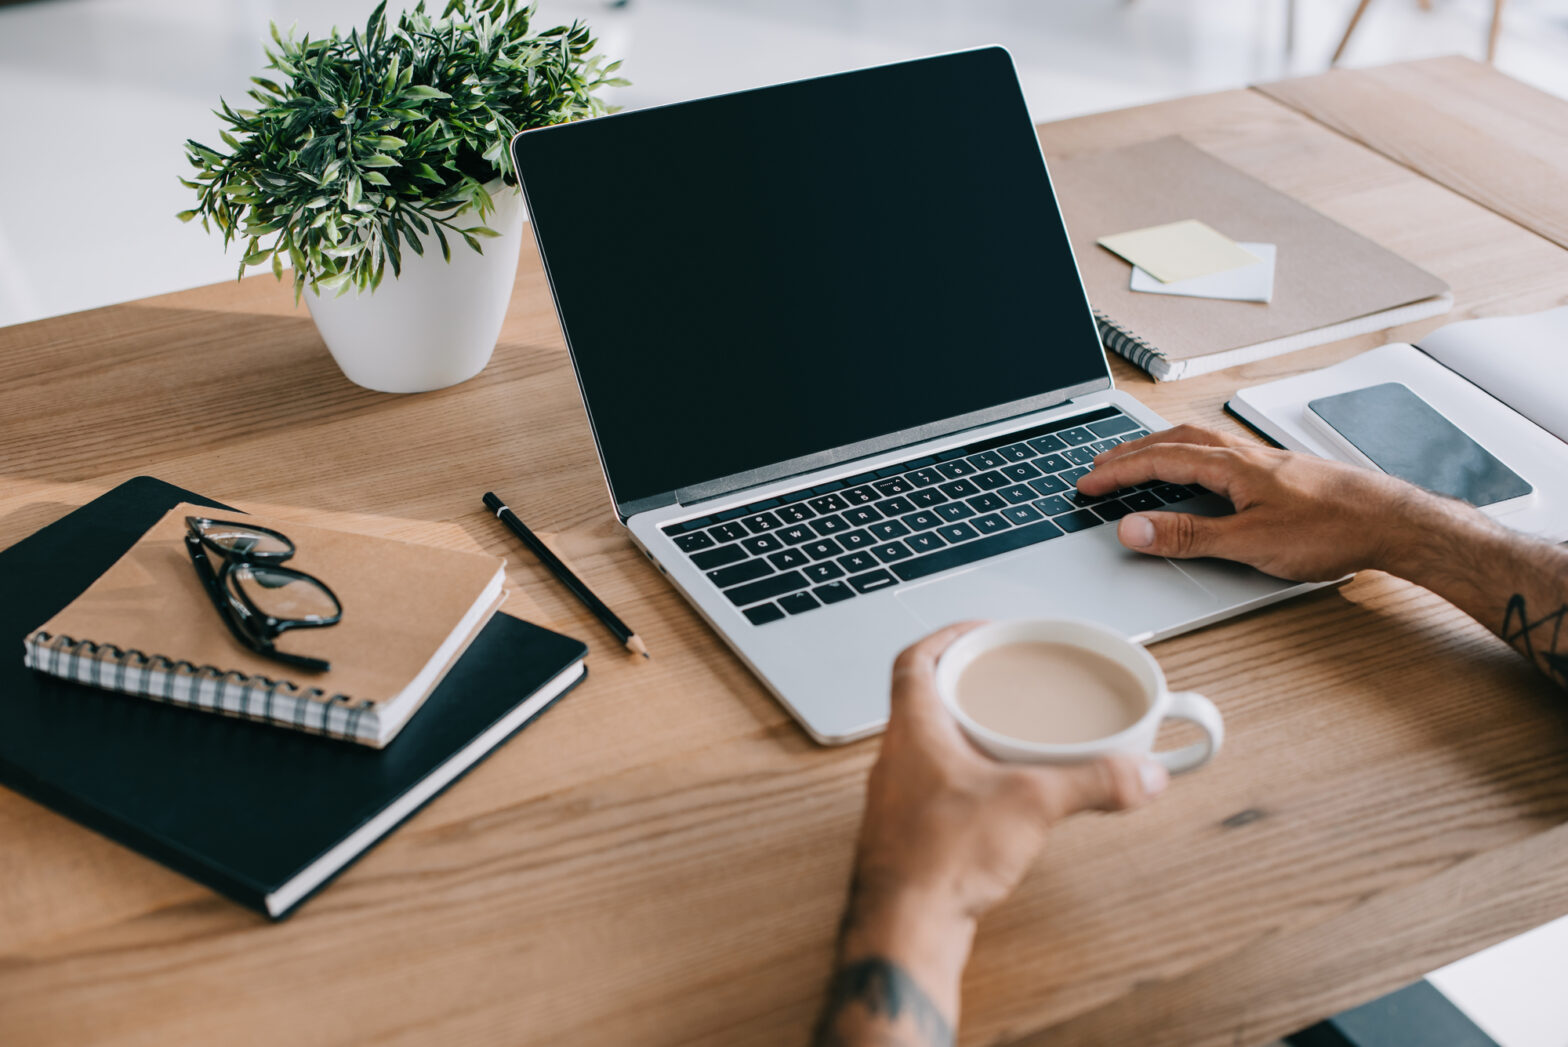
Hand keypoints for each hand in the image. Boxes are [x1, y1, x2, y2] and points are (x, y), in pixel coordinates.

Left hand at [819, 624, 1170, 1045]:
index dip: (947, 638)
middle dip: (967, 689)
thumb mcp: (1032, 804)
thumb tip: (1143, 773)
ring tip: (1013, 741)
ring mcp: (897, 802)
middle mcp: (896, 760)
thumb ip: (1093, 782)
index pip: (914, 661)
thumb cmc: (940, 860)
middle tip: (1007, 686)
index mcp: (913, 731)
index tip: (981, 633)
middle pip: (923, 703)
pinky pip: (937, 793)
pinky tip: (1002, 803)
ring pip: (929, 750)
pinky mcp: (909, 838)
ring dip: (968, 738)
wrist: (904, 929)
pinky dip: (970, 784)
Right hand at [1078, 424, 1442, 580]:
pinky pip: (1222, 453)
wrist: (1393, 522)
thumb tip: (1133, 529)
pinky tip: (1200, 471)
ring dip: (1161, 449)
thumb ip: (1187, 536)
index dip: (1118, 471)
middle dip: (1132, 452)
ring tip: (1139, 460)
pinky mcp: (1281, 473)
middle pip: (1174, 442)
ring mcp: (1264, 461)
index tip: (1087, 482)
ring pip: (1199, 443)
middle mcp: (1245, 455)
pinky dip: (1193, 455)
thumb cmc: (1332, 529)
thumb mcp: (1249, 542)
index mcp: (1231, 465)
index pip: (1159, 461)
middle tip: (1100, 465)